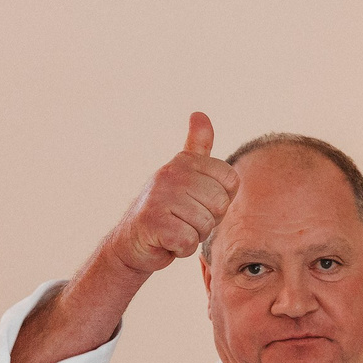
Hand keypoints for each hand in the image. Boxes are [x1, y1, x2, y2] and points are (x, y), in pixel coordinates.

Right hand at [111, 112, 238, 274]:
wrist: (131, 242)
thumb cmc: (167, 210)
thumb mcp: (184, 174)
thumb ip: (197, 147)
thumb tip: (200, 114)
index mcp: (184, 162)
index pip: (231, 180)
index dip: (220, 199)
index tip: (198, 202)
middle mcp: (171, 174)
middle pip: (221, 203)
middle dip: (208, 219)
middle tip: (184, 219)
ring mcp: (160, 197)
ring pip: (206, 224)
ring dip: (194, 235)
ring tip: (174, 227)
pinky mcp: (154, 222)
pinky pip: (188, 240)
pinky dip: (180, 248)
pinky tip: (166, 241)